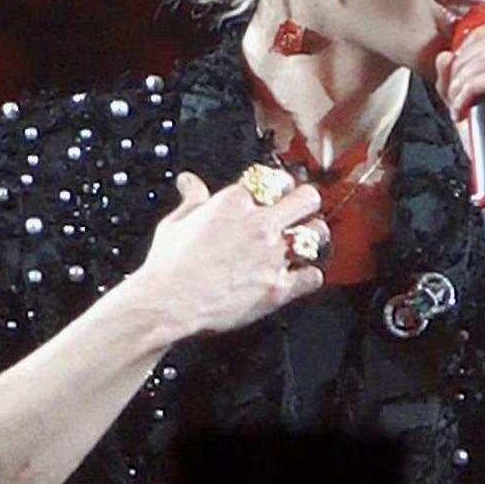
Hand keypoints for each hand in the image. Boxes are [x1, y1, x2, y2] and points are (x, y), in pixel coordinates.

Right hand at [136, 170, 326, 340]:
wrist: (168, 304)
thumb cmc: (168, 265)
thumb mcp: (175, 223)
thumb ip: (192, 199)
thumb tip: (189, 182)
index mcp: (234, 202)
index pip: (273, 180)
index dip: (277, 186)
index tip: (276, 192)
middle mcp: (259, 225)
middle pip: (307, 198)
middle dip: (306, 201)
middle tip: (301, 210)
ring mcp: (272, 256)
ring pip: (316, 234)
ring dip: (312, 236)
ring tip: (304, 241)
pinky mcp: (277, 287)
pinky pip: (313, 275)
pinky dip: (309, 275)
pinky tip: (300, 275)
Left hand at [435, 14, 484, 201]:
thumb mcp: (475, 109)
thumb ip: (459, 81)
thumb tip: (445, 54)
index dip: (474, 37)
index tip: (455, 64)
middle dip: (462, 61)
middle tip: (451, 90)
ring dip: (462, 79)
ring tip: (455, 104)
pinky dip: (469, 89)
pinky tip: (461, 109)